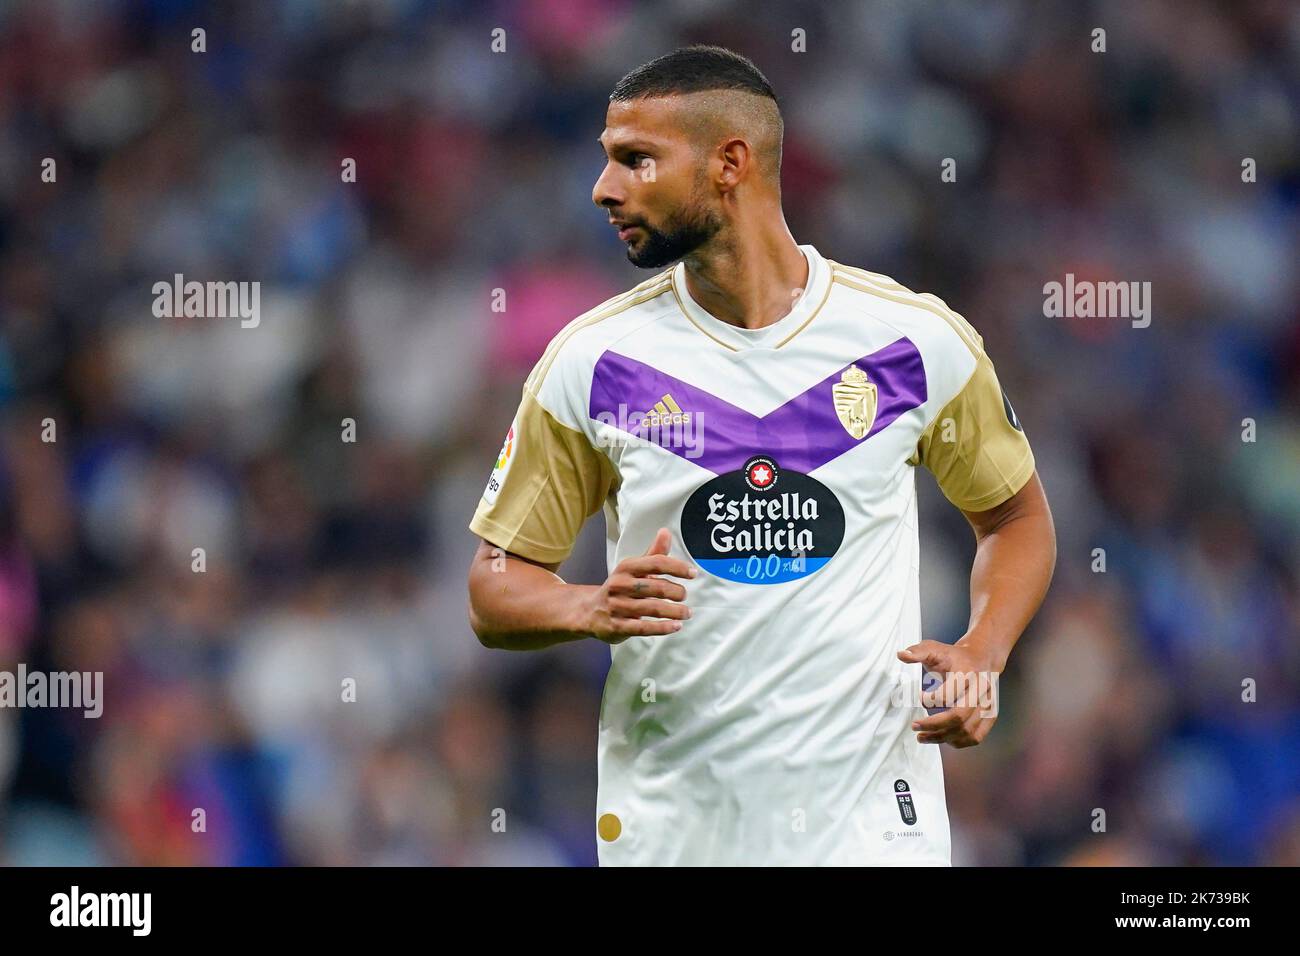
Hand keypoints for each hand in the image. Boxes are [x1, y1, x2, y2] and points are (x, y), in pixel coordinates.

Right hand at [580, 527, 694, 644]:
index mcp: (626, 568)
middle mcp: (620, 585)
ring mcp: (618, 607)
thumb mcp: (633, 568)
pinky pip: (643, 627)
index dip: (677, 567)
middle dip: (676, 592)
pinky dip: (662, 627)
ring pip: (652, 608)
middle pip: (656, 587)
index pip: (656, 563)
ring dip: (674, 611)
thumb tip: (665, 532)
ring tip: (687, 613)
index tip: (692, 573)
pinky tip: (676, 626)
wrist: (589, 611)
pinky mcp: (617, 626)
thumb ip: (653, 554)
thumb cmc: (619, 587)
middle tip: (684, 595)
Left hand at [896, 639, 1000, 747]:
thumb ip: (918, 652)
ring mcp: (988, 704)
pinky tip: (942, 738)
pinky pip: (976, 737)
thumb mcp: (935, 648)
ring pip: (966, 730)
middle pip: (958, 716)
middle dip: (933, 724)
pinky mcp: (990, 715)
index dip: (929, 700)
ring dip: (942, 737)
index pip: (948, 694)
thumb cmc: (954, 656)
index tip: (919, 697)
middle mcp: (980, 690)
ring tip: (922, 736)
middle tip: (915, 726)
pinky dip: (958, 742)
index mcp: (967, 673)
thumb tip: (900, 655)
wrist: (981, 658)